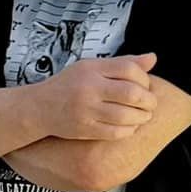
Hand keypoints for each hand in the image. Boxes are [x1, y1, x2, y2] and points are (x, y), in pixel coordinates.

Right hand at [36, 53, 157, 140]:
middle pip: (131, 93)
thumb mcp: (91, 67)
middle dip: (149, 100)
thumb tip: (152, 59)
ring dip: (142, 117)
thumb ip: (122, 63)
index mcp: (91, 69)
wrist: (38, 107)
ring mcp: (86, 110)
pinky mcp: (84, 129)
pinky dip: (128, 130)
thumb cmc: (67, 86)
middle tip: (151, 103)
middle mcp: (88, 88)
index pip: (129, 69)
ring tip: (144, 115)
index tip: (146, 85)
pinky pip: (115, 132)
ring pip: (126, 115)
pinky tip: (130, 126)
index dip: (144, 78)